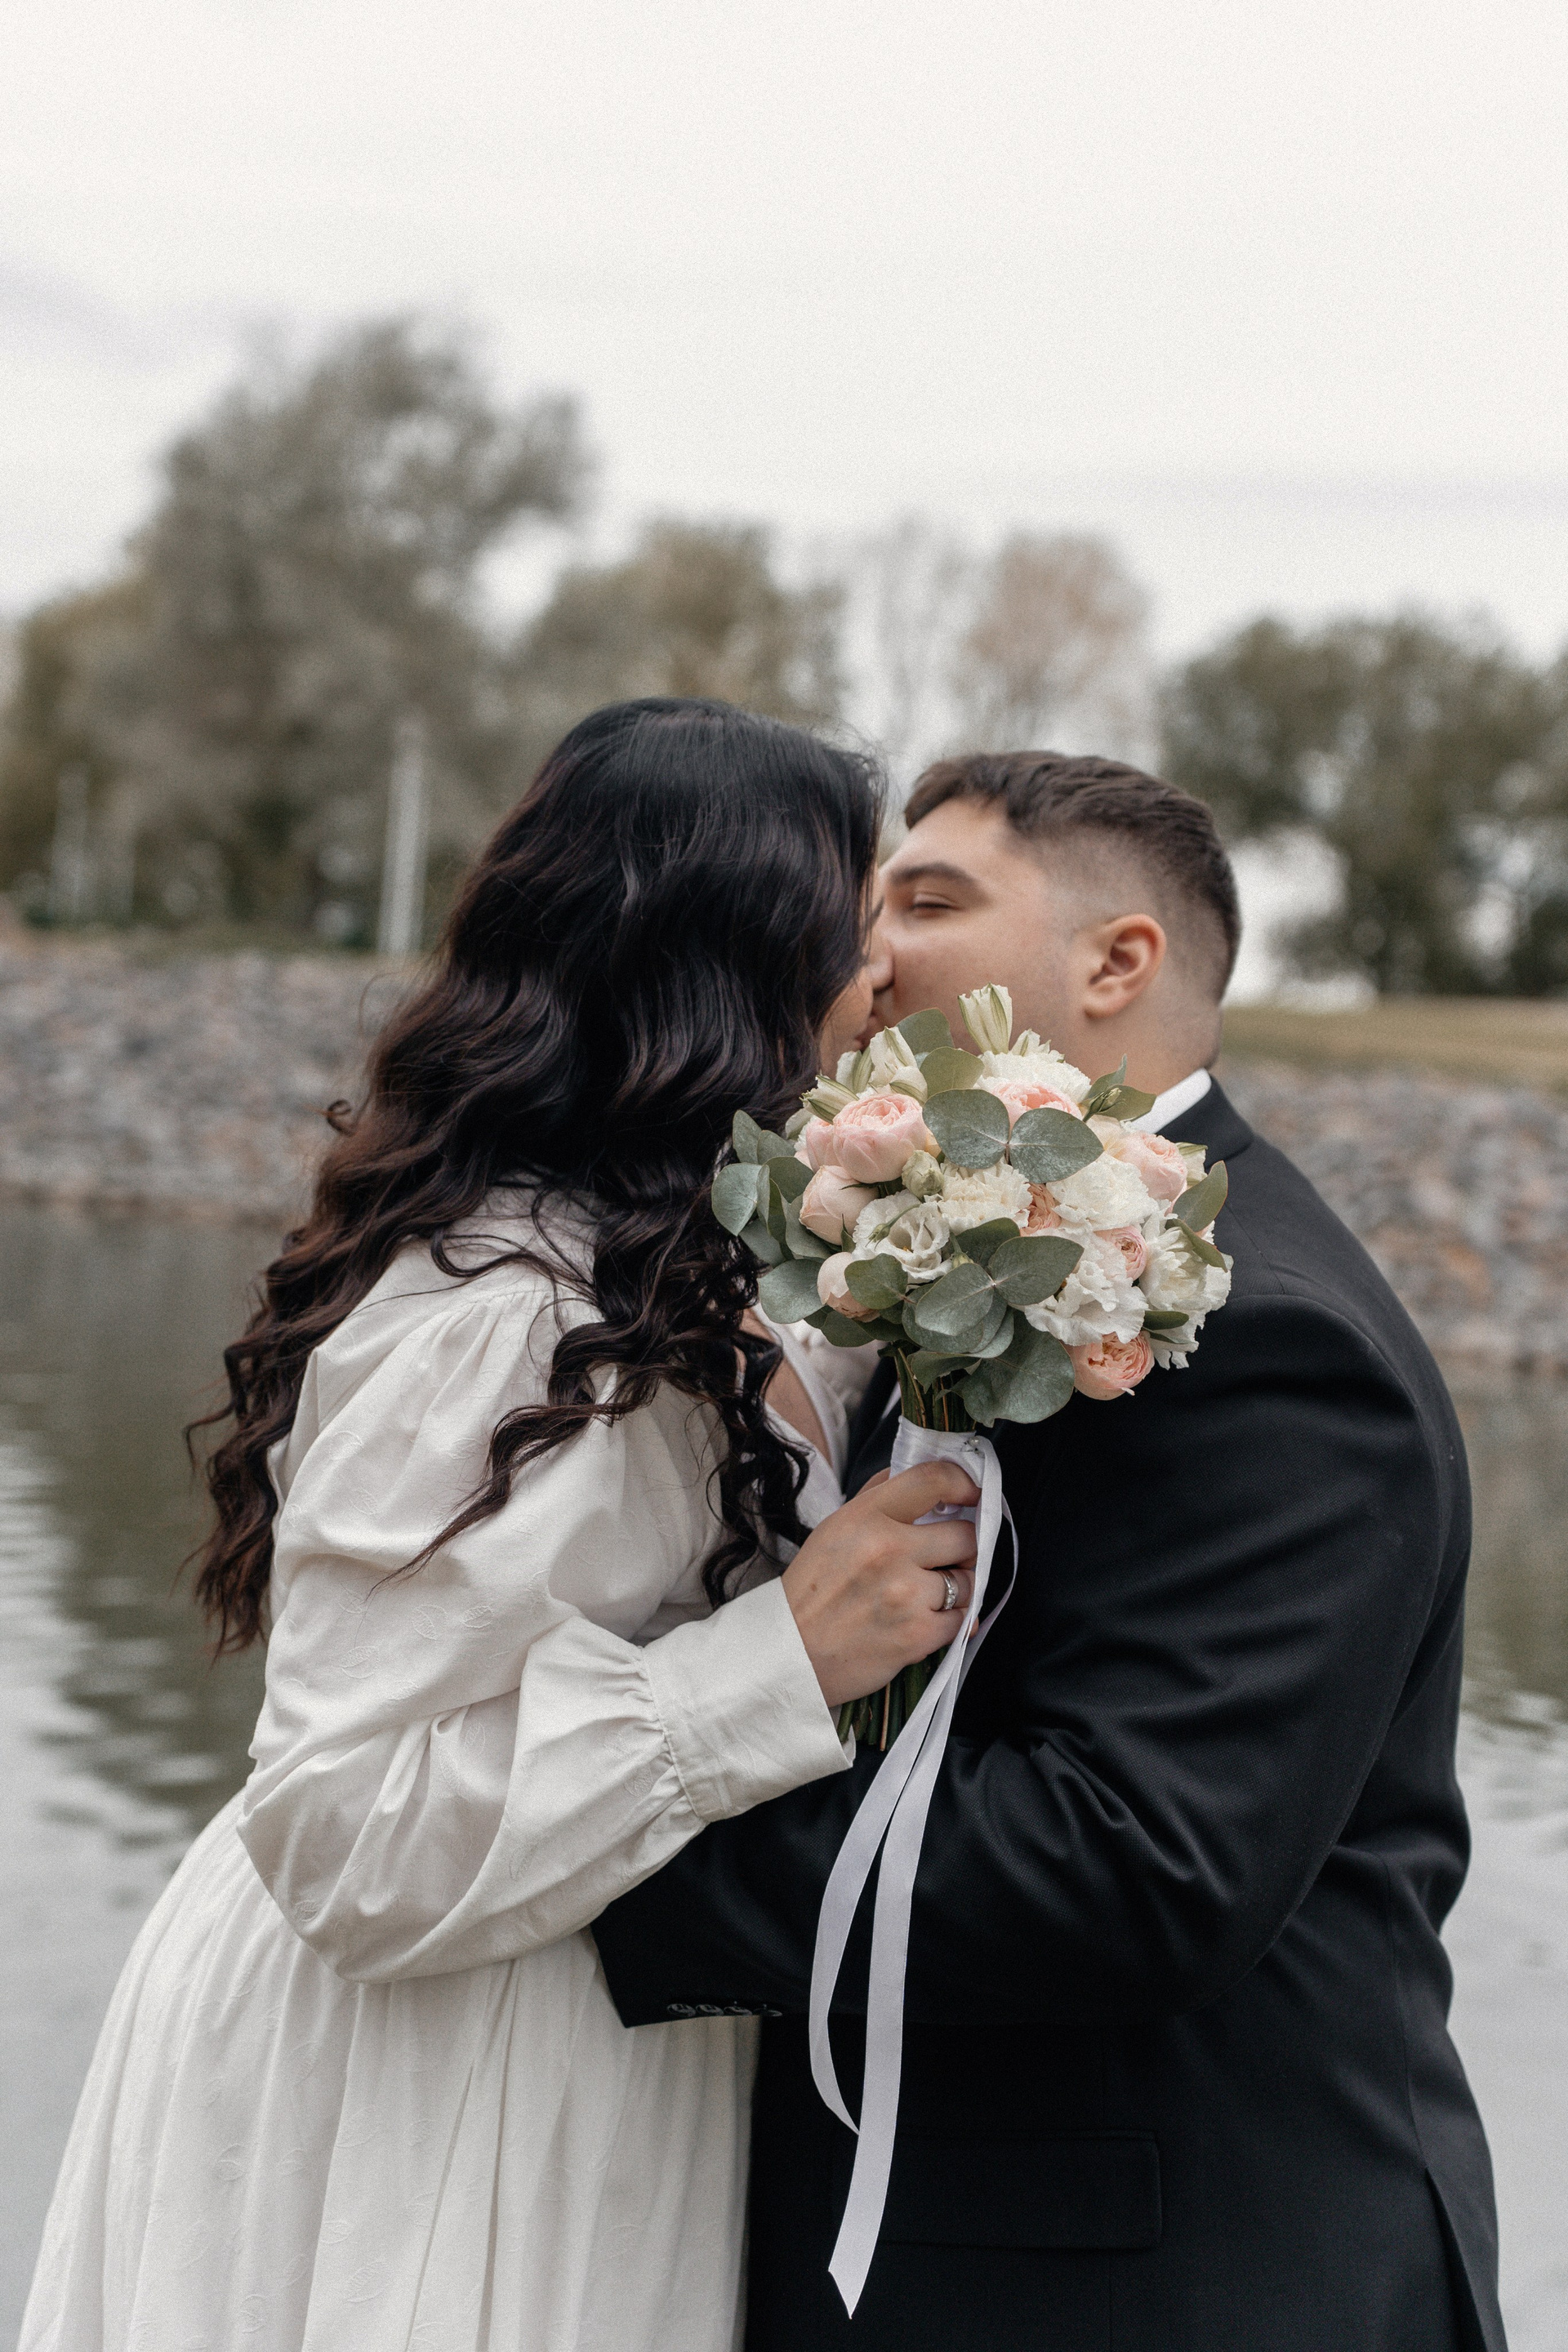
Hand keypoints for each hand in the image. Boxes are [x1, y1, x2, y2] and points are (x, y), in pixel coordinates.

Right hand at [781, 1463, 979, 1708]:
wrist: (788, 1656)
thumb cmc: (811, 1592)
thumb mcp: (833, 1530)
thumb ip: (877, 1499)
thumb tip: (916, 1475)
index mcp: (865, 1517)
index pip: (932, 1480)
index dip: (963, 1483)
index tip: (971, 1493)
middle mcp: (888, 1550)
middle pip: (964, 1534)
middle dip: (962, 1547)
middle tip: (947, 1557)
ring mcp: (905, 1594)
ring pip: (967, 1580)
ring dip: (955, 1588)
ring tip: (924, 1596)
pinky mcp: (917, 1635)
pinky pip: (961, 1620)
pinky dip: (949, 1623)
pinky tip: (922, 1622)